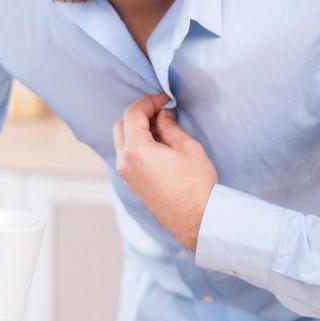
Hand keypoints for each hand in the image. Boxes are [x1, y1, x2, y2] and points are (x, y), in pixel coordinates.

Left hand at [113, 93, 217, 251]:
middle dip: (139, 114)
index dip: (149, 102)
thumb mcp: (186, 147)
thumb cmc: (196, 185)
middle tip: (162, 111)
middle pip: (121, 126)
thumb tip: (162, 115)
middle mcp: (124, 163)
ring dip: (138, 130)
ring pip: (122, 142)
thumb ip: (169, 127)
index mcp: (135, 151)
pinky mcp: (133, 185)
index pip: (132, 115)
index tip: (165, 100)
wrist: (198, 221)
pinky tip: (159, 144)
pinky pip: (128, 157)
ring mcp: (126, 176)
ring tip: (164, 127)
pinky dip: (138, 144)